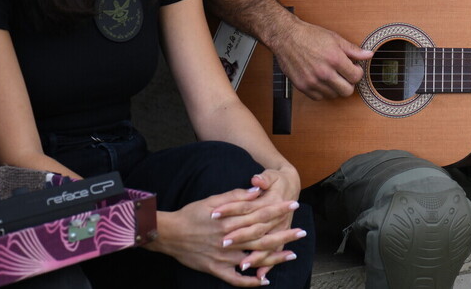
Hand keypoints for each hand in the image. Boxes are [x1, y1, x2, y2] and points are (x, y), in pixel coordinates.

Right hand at [149, 186, 304, 286]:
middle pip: (262, 236)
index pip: (260, 213)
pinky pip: (236, 279)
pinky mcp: (215, 269)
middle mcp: (230, 238)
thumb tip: (257, 191)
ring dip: (274, 257)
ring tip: (291, 255)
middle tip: (302, 232)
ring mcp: (223, 256)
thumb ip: (236, 196)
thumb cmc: (191, 214)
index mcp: (230, 220)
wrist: (168, 233)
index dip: (278, 209)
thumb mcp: (212, 200)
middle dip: (284, 234)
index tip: (294, 204)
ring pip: (253, 258)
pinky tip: (264, 280)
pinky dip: (250, 281)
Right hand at [274, 17, 373, 99]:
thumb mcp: (335, 38)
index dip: (357, 72)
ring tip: (331, 75)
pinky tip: (321, 80)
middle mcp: (324, 72)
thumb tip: (369, 55)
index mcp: (334, 59)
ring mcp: (312, 81)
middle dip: (349, 83)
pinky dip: (322, 91)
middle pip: (347, 91)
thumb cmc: (310, 35)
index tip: (353, 68)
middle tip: (344, 74)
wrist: (286, 37)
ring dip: (335, 87)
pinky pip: (319, 97)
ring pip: (334, 95)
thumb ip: (353, 50)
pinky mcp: (302, 86)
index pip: (356, 77)